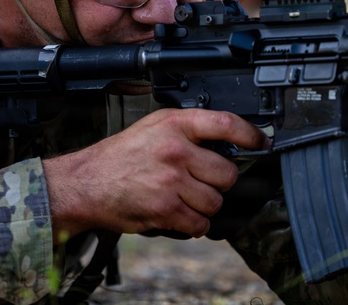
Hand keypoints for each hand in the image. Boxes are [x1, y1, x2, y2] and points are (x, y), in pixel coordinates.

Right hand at [42, 108, 268, 240]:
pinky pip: (200, 223)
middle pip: (227, 172)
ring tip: (186, 198)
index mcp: (174, 125)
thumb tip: (227, 141)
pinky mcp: (166, 208)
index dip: (250, 134)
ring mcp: (171, 181)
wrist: (87, 182)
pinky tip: (179, 213)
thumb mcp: (153, 126)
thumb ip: (188, 129)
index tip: (261, 142)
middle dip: (219, 181)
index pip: (226, 124)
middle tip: (202, 180)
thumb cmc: (120, 156)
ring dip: (206, 205)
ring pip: (216, 201)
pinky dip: (194, 224)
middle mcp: (175, 150)